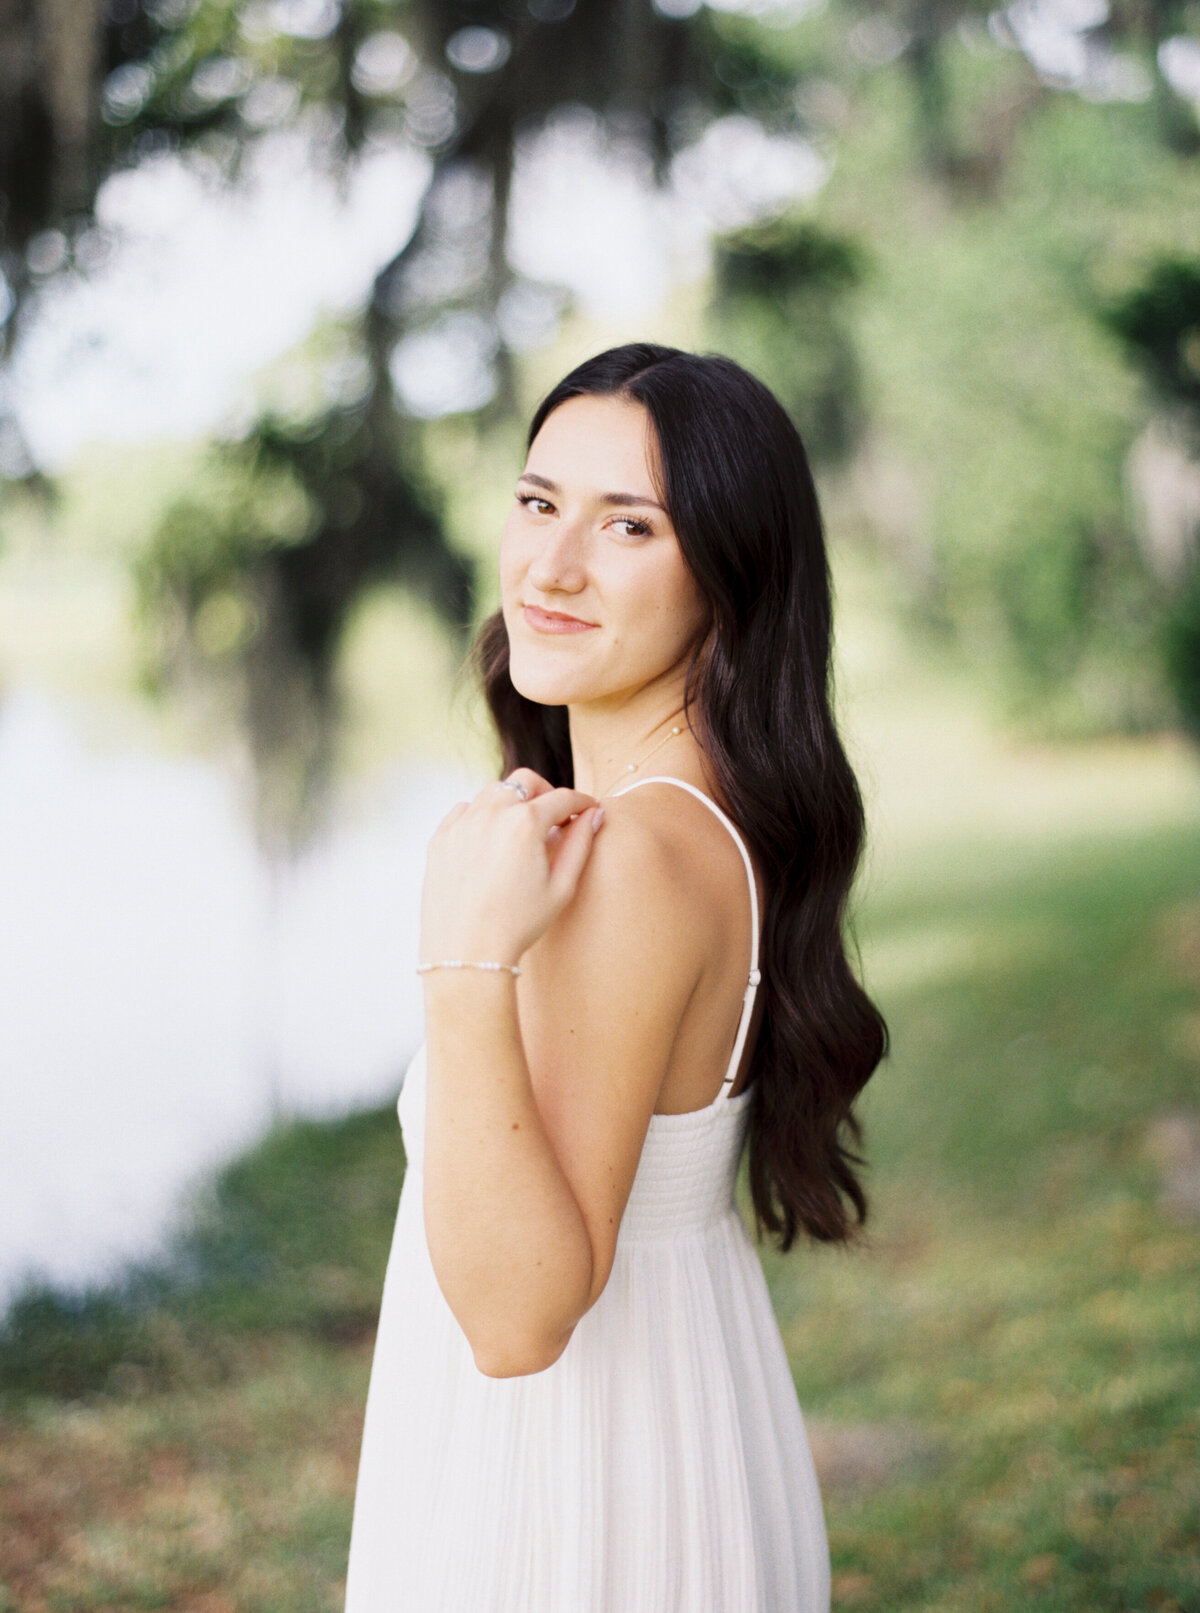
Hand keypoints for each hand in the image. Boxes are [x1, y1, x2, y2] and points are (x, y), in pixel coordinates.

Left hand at [419, 768, 605, 967]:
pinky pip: (465, 810)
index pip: (562, 798)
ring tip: (521, 828)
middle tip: (555, 814)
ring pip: (493, 791)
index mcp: (525, 823)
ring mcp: (462, 823)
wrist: (466, 950)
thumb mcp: (561, 887)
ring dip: (512, 801)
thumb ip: (581, 844)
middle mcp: (491, 813)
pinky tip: (491, 838)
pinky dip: (482, 815)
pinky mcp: (441, 838)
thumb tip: (594, 815)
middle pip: (526, 781)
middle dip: (546, 791)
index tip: (587, 809)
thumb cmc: (517, 923)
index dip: (581, 802)